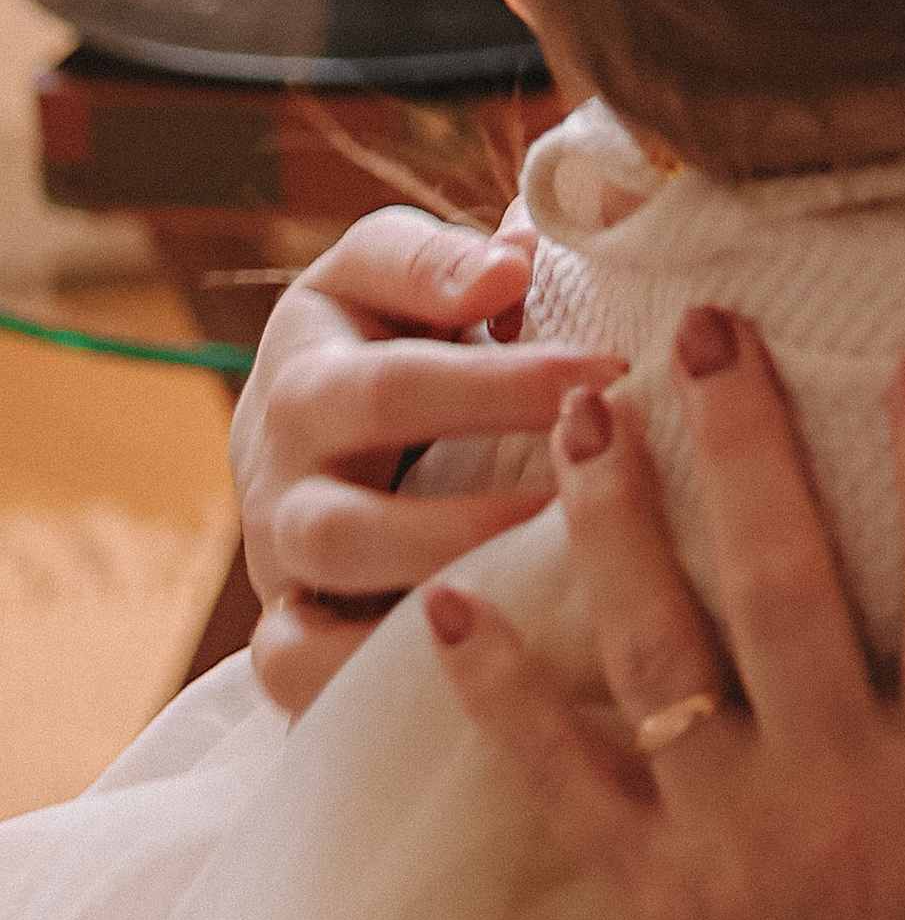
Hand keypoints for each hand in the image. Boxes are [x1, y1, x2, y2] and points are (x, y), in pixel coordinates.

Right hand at [234, 204, 625, 709]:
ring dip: (449, 550)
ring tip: (557, 549)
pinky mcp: (284, 630)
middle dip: (486, 434)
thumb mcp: (404, 279)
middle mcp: (283, 446)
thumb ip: (452, 261)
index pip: (398, 336)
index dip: (502, 365)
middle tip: (598, 448)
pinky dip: (369, 666)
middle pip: (365, 433)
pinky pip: (297, 664)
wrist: (313, 453)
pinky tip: (475, 662)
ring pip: (337, 552)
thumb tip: (516, 253)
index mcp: (316, 349)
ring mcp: (277, 545)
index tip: (611, 365)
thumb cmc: (394, 347)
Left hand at [431, 315, 904, 919]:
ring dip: (620, 521)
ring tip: (583, 412)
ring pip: (665, 653)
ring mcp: (735, 847)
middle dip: (746, 445)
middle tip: (707, 331)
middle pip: (790, 584)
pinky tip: (448, 607)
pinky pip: (561, 782)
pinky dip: (500, 694)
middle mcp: (844, 797)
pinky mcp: (649, 905)